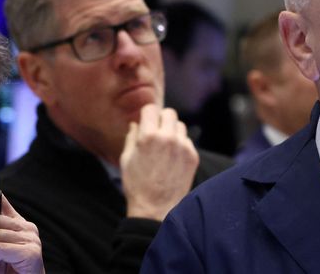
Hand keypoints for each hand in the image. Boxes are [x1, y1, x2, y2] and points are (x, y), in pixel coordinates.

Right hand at [119, 103, 199, 220]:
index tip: (146, 121)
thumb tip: (135, 123)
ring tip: (165, 146)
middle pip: (169, 113)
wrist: (156, 209)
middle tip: (156, 131)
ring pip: (180, 125)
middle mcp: (167, 138)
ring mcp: (183, 147)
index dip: (147, 114)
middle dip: (161, 119)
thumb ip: (131, 137)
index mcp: (148, 136)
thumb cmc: (137, 185)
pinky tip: (172, 159)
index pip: (151, 108)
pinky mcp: (193, 156)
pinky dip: (180, 145)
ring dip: (172, 131)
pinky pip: (187, 141)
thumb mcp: (126, 159)